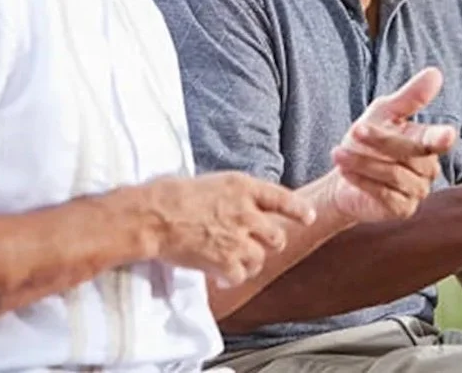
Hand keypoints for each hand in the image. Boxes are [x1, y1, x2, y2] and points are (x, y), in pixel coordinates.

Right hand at [144, 171, 316, 287]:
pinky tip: (222, 278)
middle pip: (276, 235)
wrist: (153, 215)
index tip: (308, 218)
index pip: (282, 199)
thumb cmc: (172, 195)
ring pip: (260, 258)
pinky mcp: (224, 260)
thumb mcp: (212, 183)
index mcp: (243, 187)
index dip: (298, 210)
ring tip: (236, 264)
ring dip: (250, 263)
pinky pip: (240, 275)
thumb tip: (242, 206)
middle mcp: (246, 211)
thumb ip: (234, 196)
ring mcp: (237, 237)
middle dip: (271, 243)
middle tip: (259, 248)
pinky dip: (233, 279)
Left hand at [329, 67, 456, 222]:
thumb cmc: (367, 140)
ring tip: (338, 153)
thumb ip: (409, 97)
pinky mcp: (402, 209)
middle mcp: (429, 167)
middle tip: (355, 130)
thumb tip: (435, 74)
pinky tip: (345, 172)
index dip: (442, 138)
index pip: (438, 139)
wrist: (342, 177)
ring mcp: (418, 191)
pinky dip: (362, 180)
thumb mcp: (384, 113)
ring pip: (394, 174)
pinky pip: (385, 194)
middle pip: (409, 153)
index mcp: (429, 141)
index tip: (447, 135)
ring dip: (363, 162)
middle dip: (380, 141)